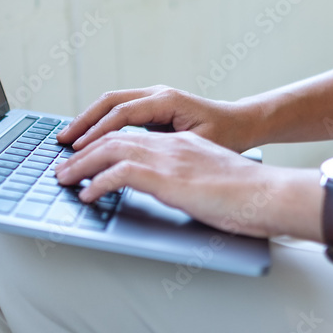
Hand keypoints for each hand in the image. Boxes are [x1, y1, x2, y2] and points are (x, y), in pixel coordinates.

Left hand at [54, 130, 293, 237]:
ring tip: (65, 180)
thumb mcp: (211, 179)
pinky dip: (97, 183)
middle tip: (64, 167)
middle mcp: (170, 144)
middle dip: (84, 152)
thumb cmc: (249, 194)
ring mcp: (167, 157)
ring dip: (81, 166)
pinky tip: (88, 195)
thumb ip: (190, 179)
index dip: (104, 144)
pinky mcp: (165, 176)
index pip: (132, 136)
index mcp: (181, 143)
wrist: (269, 193)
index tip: (86, 157)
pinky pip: (118, 174)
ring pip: (109, 151)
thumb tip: (177, 192)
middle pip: (114, 138)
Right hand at [56, 85, 263, 151]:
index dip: (99, 132)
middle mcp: (157, 93)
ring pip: (111, 103)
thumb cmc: (226, 136)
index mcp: (167, 100)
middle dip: (84, 122)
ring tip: (67, 139)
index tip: (80, 149)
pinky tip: (87, 138)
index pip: (123, 113)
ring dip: (88, 121)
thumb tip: (137, 159)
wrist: (242, 123)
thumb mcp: (199, 145)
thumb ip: (168, 150)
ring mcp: (152, 97)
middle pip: (110, 101)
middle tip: (62, 142)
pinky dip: (100, 122)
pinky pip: (118, 110)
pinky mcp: (151, 106)